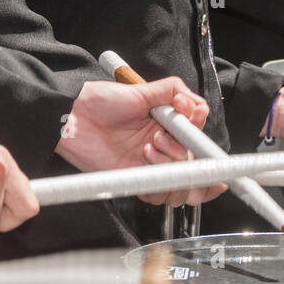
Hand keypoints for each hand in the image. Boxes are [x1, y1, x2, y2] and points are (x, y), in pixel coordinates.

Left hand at [55, 78, 222, 206]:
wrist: (74, 117)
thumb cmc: (102, 102)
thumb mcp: (143, 90)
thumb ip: (173, 91)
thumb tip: (195, 103)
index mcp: (170, 127)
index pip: (200, 145)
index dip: (208, 150)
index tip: (207, 145)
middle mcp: (164, 148)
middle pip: (195, 169)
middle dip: (185, 153)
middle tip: (164, 137)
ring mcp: (151, 166)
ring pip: (180, 184)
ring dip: (170, 163)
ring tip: (150, 145)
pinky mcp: (136, 180)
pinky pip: (158, 193)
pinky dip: (157, 179)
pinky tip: (144, 157)